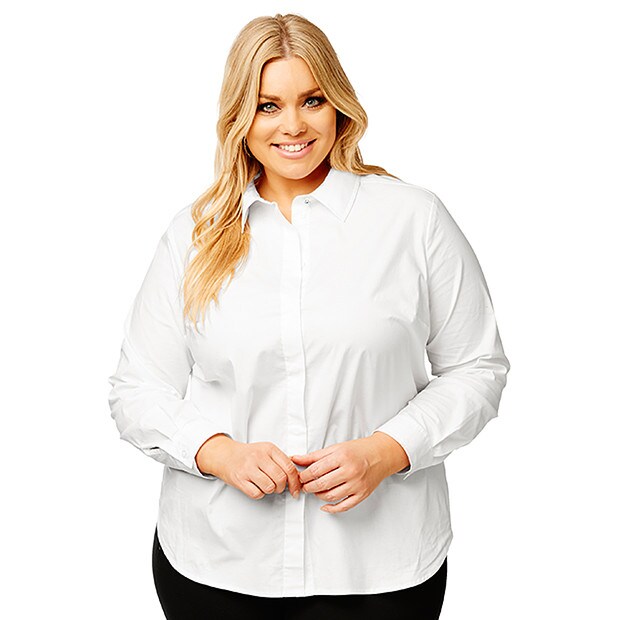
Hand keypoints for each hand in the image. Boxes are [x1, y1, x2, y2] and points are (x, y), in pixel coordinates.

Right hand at [195, 434, 301, 499]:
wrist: (224, 455)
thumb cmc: (248, 454)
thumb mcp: (266, 450)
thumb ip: (281, 460)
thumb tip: (298, 476)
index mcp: (269, 449)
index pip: (289, 467)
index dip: (295, 482)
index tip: (296, 490)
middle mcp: (259, 457)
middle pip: (280, 479)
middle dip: (282, 487)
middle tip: (278, 487)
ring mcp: (248, 468)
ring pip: (269, 487)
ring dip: (270, 490)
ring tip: (265, 485)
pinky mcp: (239, 479)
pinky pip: (256, 493)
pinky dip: (259, 494)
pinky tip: (256, 487)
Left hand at [290, 432, 408, 513]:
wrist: (380, 455)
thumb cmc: (357, 450)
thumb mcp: (335, 448)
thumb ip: (314, 456)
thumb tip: (295, 459)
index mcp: (342, 457)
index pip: (316, 470)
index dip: (304, 475)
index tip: (300, 476)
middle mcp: (350, 471)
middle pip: (322, 484)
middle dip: (308, 487)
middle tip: (304, 486)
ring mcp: (357, 484)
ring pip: (331, 496)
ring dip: (318, 496)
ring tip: (314, 491)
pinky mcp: (362, 494)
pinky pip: (344, 506)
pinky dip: (331, 508)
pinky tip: (324, 505)